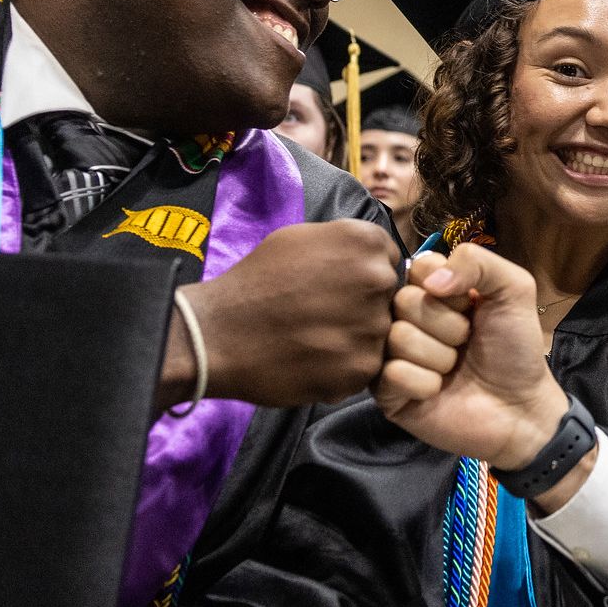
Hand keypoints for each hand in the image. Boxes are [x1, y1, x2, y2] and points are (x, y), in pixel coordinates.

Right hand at [165, 218, 399, 408]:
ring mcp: (373, 326)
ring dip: (354, 339)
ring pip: (378, 334)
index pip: (388, 259)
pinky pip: (364, 367)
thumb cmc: (255, 281)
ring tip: (314, 339)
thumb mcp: (300, 238)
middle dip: (362, 307)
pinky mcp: (362, 368)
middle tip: (322, 316)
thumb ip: (345, 244)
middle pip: (388, 297)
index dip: (362, 275)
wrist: (219, 334)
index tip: (336, 286)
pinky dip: (342, 367)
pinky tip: (313, 360)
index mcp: (364, 241)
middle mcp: (377, 279)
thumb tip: (374, 258)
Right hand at [376, 245, 572, 468]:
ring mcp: (393, 354)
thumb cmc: (515, 348)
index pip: (418, 266)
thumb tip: (431, 280)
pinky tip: (439, 390)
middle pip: (404, 301)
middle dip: (447, 325)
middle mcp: (407, 318)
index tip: (469, 305)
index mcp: (432, 290)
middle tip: (465, 342)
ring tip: (455, 367)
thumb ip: (478, 262)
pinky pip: (392, 374)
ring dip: (439, 356)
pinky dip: (424, 383)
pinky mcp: (387, 392)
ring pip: (397, 337)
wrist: (520, 407)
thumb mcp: (513, 290)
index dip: (448, 287)